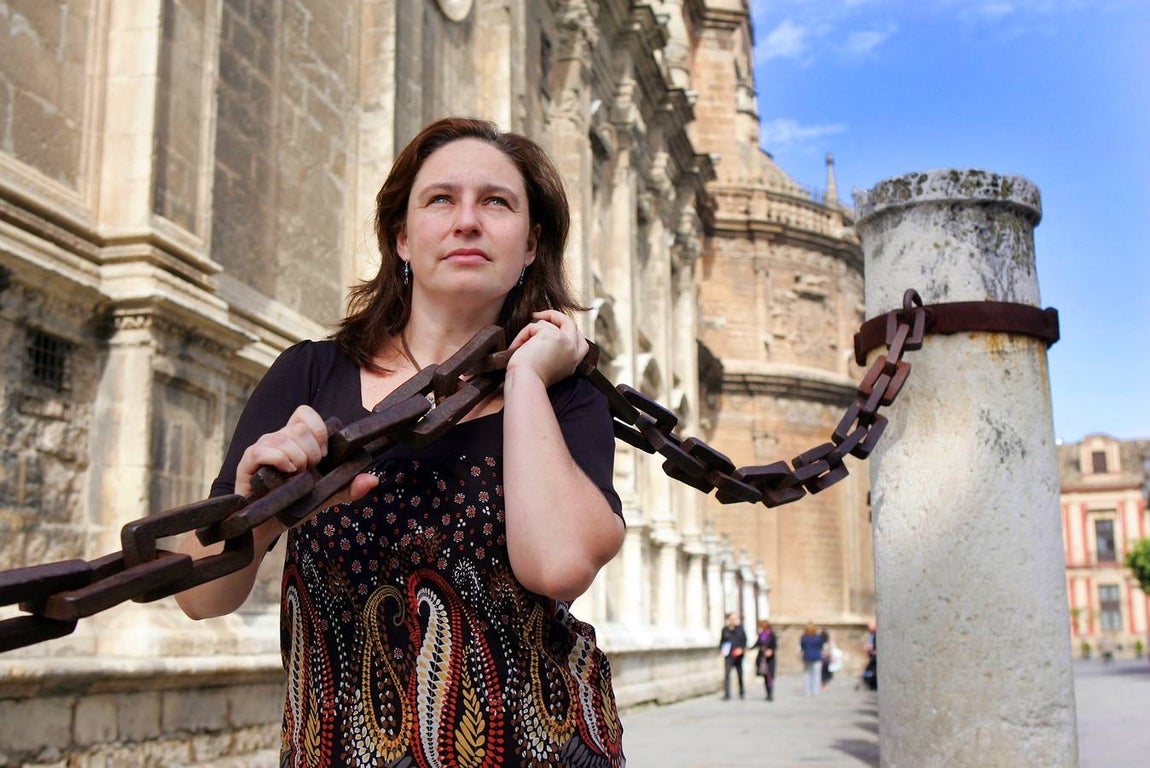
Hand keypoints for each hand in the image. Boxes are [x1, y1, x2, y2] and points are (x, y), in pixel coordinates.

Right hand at [235, 405, 377, 504]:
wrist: (269, 524)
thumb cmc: (296, 503)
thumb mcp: (326, 495)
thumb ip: (349, 486)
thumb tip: (373, 479)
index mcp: (296, 438)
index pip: (305, 413)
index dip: (319, 430)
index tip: (324, 454)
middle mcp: (278, 438)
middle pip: (299, 427)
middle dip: (311, 451)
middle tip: (310, 470)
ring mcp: (262, 448)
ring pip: (283, 438)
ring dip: (297, 458)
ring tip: (297, 475)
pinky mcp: (248, 462)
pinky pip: (262, 451)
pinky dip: (278, 460)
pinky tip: (285, 474)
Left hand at [505, 310, 588, 387]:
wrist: (526, 382)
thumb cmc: (529, 378)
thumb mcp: (548, 366)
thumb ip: (553, 352)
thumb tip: (543, 333)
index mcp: (573, 362)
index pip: (580, 341)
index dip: (567, 330)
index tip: (553, 327)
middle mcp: (573, 351)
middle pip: (571, 323)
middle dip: (555, 316)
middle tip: (538, 315)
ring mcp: (566, 342)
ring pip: (547, 324)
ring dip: (530, 332)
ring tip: (520, 346)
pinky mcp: (553, 336)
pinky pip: (534, 326)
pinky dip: (523, 334)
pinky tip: (517, 347)